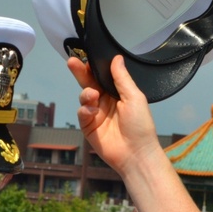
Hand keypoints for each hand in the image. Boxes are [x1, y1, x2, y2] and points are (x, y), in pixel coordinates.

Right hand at [67, 55, 162, 175]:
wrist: (136, 154)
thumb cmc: (140, 126)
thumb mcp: (134, 97)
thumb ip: (122, 78)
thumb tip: (116, 58)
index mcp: (118, 93)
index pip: (102, 76)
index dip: (94, 67)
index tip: (87, 57)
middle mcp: (106, 101)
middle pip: (89, 83)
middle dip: (80, 72)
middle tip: (72, 62)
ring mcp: (96, 114)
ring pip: (84, 97)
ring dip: (86, 94)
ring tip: (92, 96)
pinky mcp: (89, 127)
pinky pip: (82, 114)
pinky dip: (85, 110)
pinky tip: (92, 112)